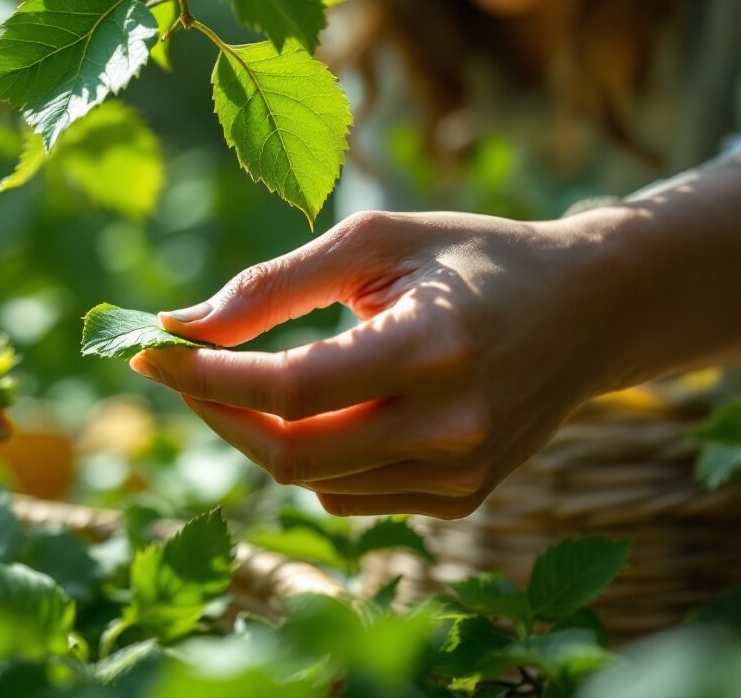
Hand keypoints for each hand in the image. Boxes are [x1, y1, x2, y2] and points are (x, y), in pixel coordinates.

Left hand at [130, 209, 627, 518]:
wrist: (590, 309)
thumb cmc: (471, 258)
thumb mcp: (375, 242)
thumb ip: (274, 285)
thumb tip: (180, 325)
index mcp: (434, 347)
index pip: (292, 388)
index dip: (208, 378)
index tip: (150, 353)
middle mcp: (454, 425)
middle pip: (292, 453)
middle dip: (219, 414)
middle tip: (182, 370)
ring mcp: (463, 474)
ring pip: (313, 482)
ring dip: (260, 435)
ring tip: (249, 378)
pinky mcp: (464, 499)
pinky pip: (350, 496)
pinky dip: (313, 457)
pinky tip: (325, 410)